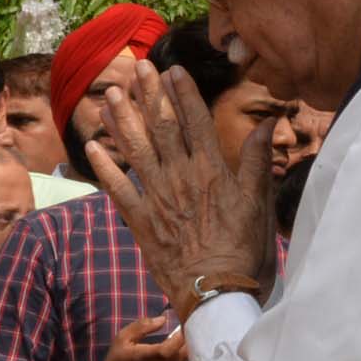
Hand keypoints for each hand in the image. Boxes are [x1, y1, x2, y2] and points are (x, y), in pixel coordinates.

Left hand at [85, 61, 275, 311]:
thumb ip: (259, 162)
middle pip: (162, 127)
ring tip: (111, 95)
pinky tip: (93, 146)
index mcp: (212, 171)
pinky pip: (118, 189)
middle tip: (137, 67)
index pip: (196, 121)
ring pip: (136, 150)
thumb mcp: (259, 204)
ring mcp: (158, 198)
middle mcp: (181, 177)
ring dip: (122, 121)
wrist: (217, 292)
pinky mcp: (141, 221)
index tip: (173, 70)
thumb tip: (268, 124)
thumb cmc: (243, 251)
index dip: (183, 93)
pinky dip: (105, 166)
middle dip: (149, 95)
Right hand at [90, 311, 187, 360]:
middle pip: (182, 355)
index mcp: (144, 357)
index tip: (181, 327)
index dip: (180, 336)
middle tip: (182, 334)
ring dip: (181, 354)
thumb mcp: (122, 339)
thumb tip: (163, 319)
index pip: (171, 347)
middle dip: (185, 343)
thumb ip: (142, 326)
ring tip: (176, 345)